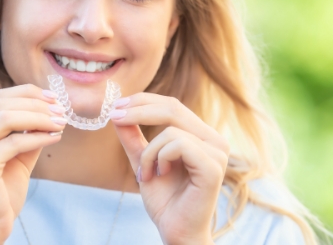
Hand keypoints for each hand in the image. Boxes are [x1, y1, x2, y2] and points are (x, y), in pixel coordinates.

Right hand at [0, 84, 66, 244]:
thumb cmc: (0, 193)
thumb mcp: (15, 155)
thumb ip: (26, 131)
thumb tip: (51, 109)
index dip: (27, 94)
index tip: (53, 98)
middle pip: (2, 104)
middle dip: (37, 104)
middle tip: (61, 110)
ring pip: (7, 118)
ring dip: (39, 117)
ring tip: (61, 122)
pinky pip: (14, 142)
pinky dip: (38, 136)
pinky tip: (55, 137)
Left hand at [111, 94, 228, 244]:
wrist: (176, 231)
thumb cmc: (165, 200)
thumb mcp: (143, 161)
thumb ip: (133, 138)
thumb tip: (117, 112)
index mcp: (201, 136)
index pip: (172, 105)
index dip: (143, 101)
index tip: (117, 106)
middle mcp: (214, 140)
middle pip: (173, 108)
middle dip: (139, 110)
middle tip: (115, 117)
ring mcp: (217, 152)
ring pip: (171, 130)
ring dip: (148, 152)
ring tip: (145, 174)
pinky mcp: (213, 166)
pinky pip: (178, 144)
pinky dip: (159, 158)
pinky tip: (159, 175)